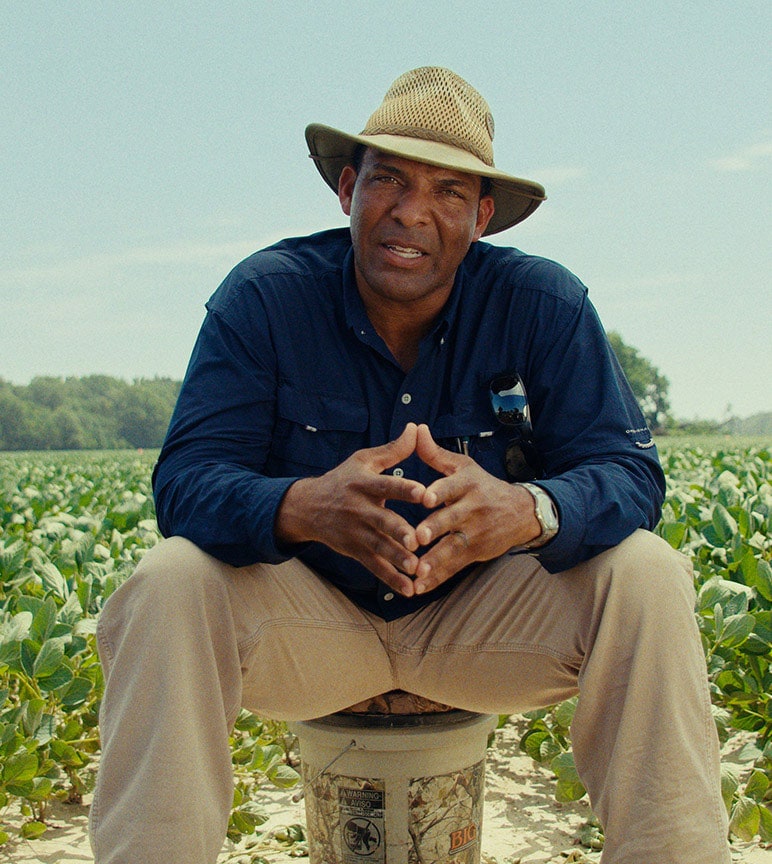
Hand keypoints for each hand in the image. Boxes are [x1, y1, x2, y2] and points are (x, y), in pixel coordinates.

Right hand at [275, 423, 426, 596]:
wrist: (307, 507)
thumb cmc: (343, 479)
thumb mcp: (363, 461)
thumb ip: (392, 449)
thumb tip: (415, 428)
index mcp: (364, 484)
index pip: (386, 485)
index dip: (404, 489)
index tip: (424, 493)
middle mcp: (359, 509)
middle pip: (382, 521)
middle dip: (399, 531)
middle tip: (417, 539)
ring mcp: (356, 533)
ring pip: (379, 548)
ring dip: (397, 560)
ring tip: (417, 569)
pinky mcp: (354, 551)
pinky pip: (374, 567)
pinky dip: (390, 579)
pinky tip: (409, 589)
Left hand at [412, 424, 540, 593]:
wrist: (521, 512)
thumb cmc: (482, 485)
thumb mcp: (463, 467)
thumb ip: (435, 454)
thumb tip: (416, 430)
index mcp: (467, 484)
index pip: (452, 487)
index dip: (439, 493)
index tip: (425, 498)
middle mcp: (473, 509)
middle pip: (452, 519)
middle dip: (435, 529)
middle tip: (418, 537)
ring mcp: (475, 533)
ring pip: (453, 548)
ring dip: (435, 561)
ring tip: (416, 571)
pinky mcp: (475, 553)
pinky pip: (454, 567)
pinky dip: (437, 578)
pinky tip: (418, 587)